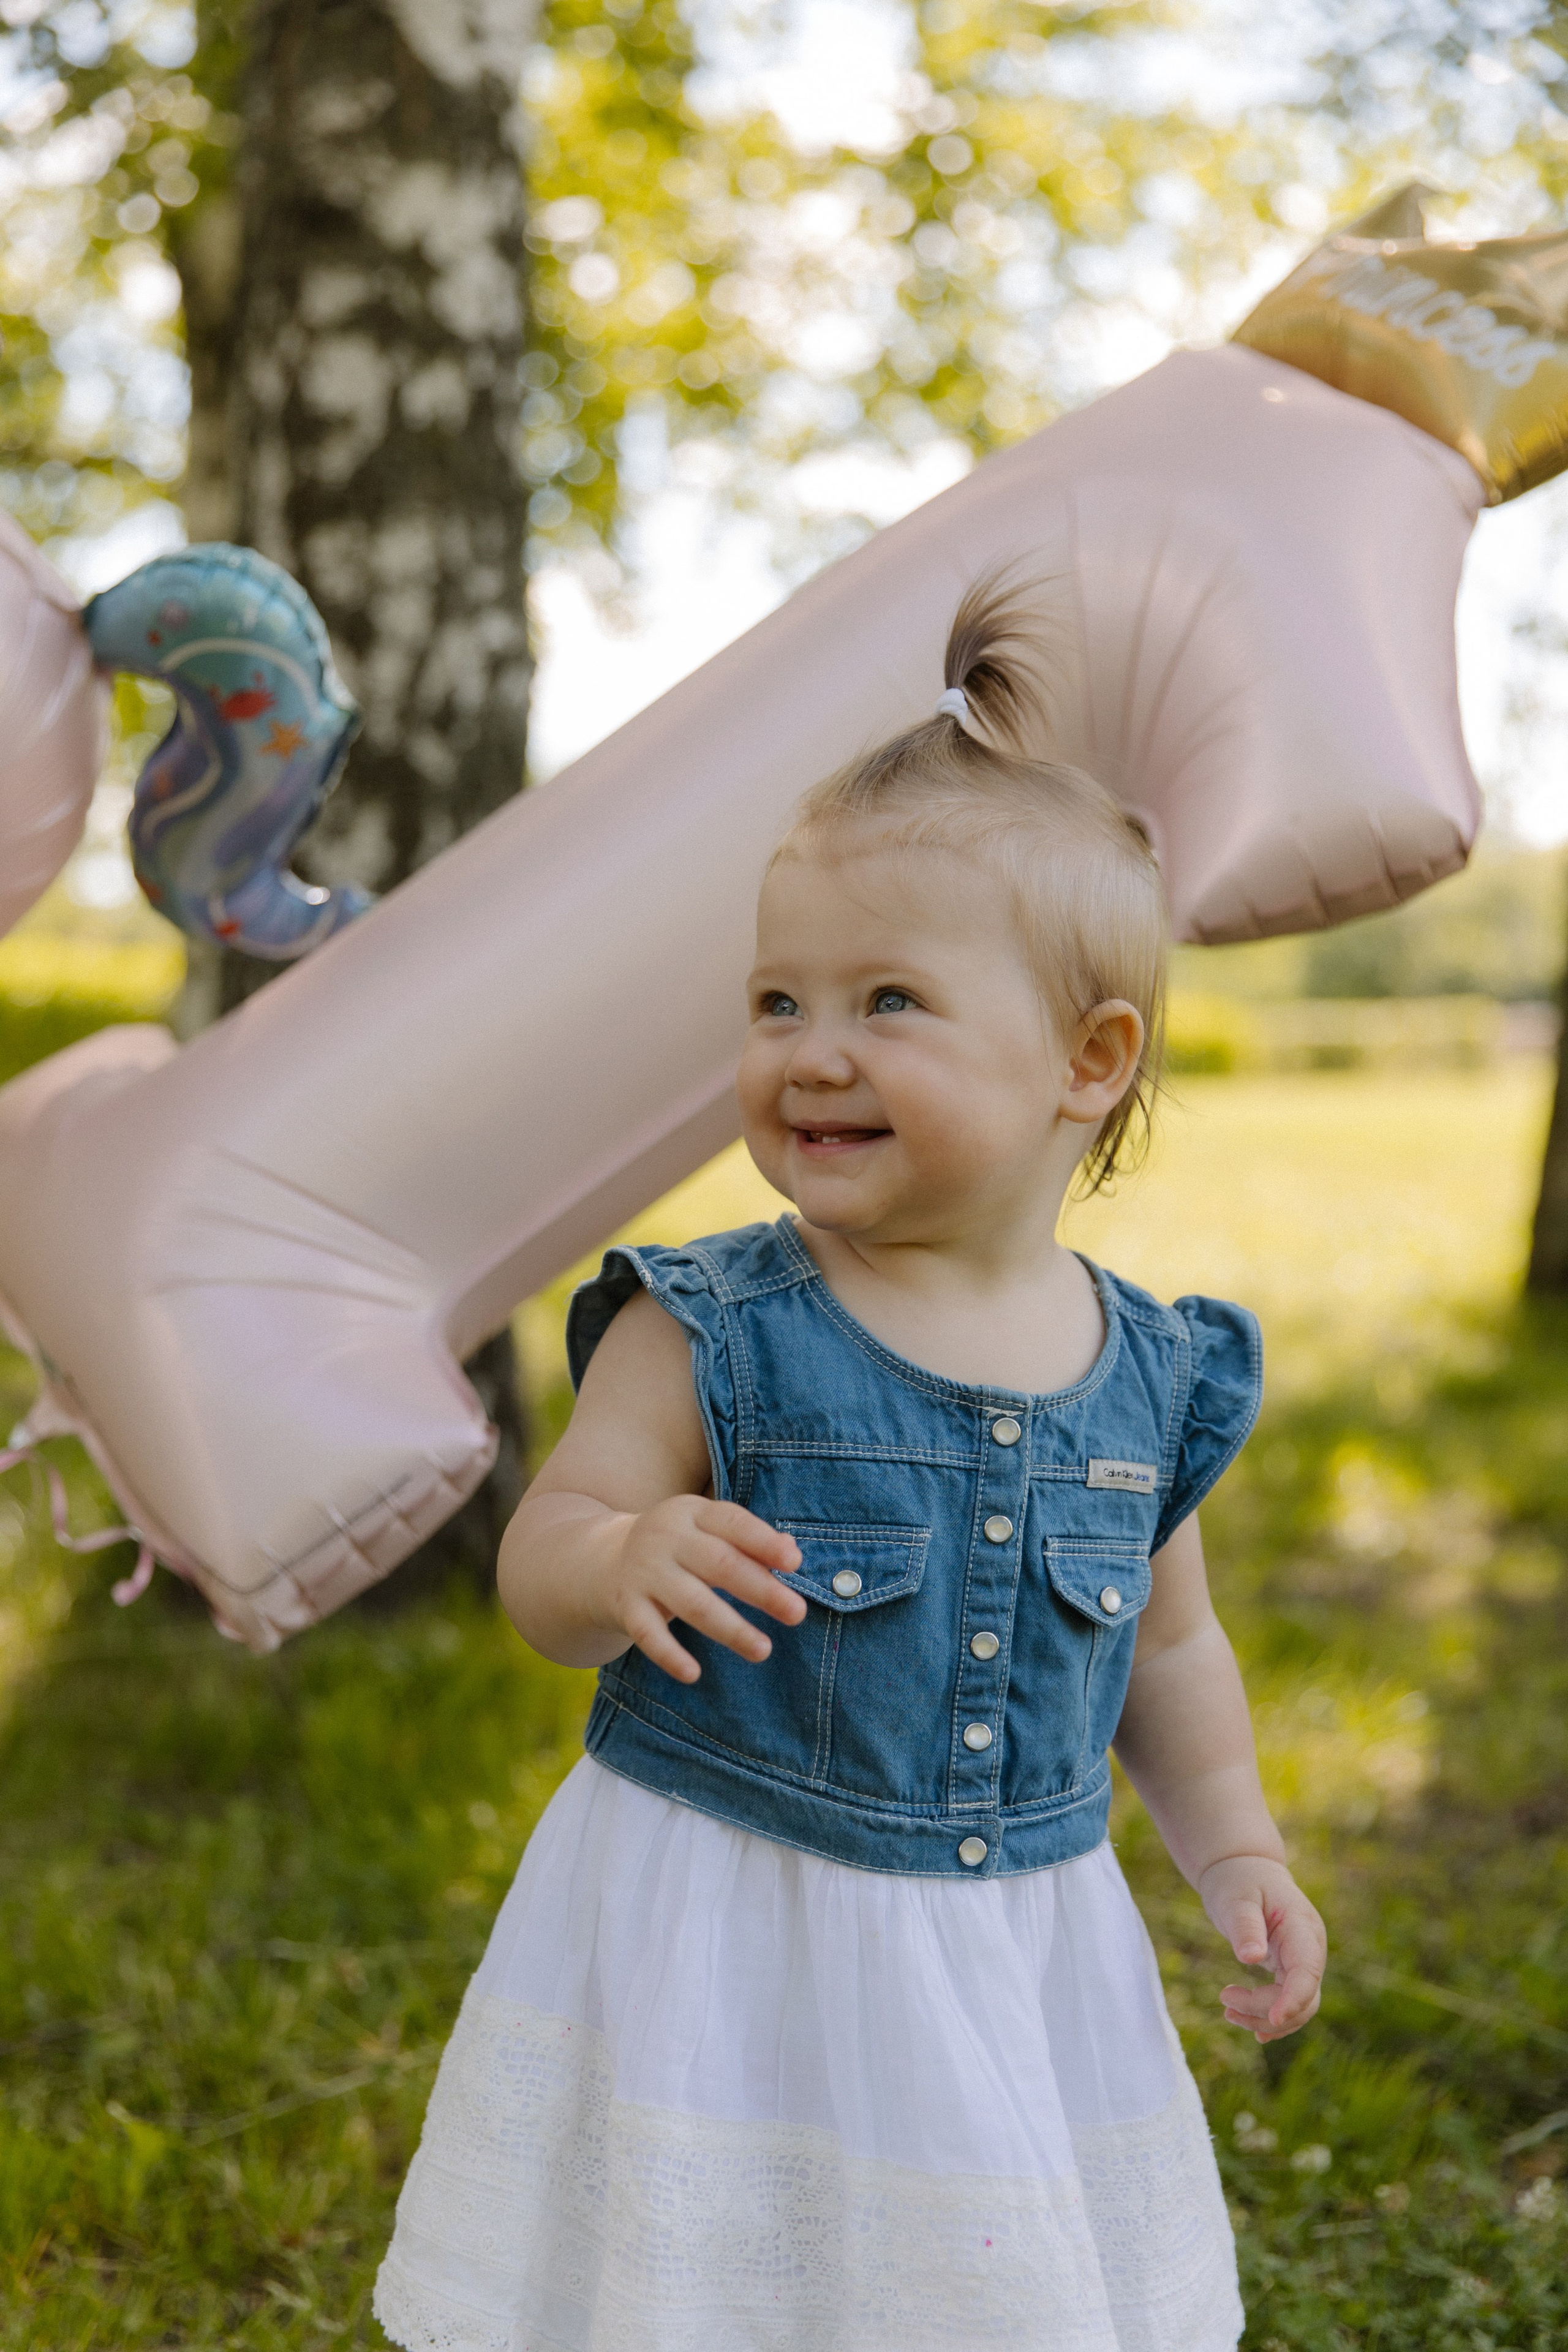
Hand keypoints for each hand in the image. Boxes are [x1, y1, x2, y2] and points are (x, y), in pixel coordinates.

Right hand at [592, 1496, 804, 1684]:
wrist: (604, 1558)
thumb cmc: (680, 1547)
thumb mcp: (708, 1531)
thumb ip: (748, 1541)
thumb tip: (791, 1550)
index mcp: (693, 1512)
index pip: (732, 1522)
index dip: (764, 1542)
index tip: (795, 1563)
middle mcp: (666, 1538)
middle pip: (719, 1564)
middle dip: (760, 1590)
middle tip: (797, 1613)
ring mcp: (644, 1572)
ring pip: (691, 1603)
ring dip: (730, 1628)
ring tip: (763, 1650)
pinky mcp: (625, 1606)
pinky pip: (648, 1634)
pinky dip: (669, 1655)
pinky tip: (693, 1674)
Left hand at [1199, 1855, 1325, 2042]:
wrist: (1244, 1870)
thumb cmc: (1239, 1880)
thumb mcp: (1236, 1898)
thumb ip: (1245, 1925)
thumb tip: (1250, 1958)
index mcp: (1302, 1927)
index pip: (1307, 1970)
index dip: (1294, 1998)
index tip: (1272, 2018)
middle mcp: (1309, 1948)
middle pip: (1303, 1996)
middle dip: (1266, 2009)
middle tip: (1225, 1999)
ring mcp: (1302, 1961)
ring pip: (1297, 2006)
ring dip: (1265, 2018)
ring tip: (1228, 2012)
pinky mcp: (1290, 1969)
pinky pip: (1288, 2001)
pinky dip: (1270, 2018)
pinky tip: (1253, 2030)